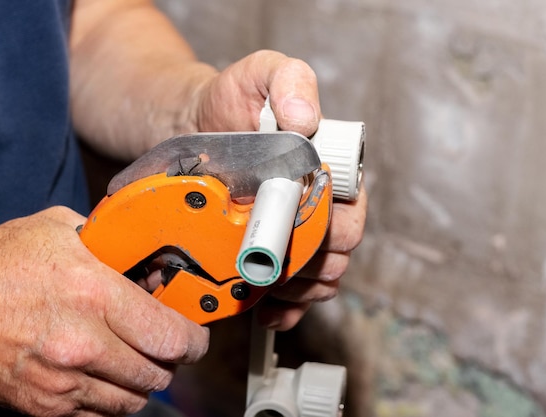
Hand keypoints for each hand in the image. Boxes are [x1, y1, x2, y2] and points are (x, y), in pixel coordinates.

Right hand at [0, 206, 208, 415]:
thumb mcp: (56, 229)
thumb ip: (110, 240)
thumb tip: (145, 258)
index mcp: (93, 293)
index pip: (171, 334)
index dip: (193, 339)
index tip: (195, 335)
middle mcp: (82, 342)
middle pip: (159, 372)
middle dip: (171, 360)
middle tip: (166, 346)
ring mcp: (63, 380)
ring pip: (133, 400)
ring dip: (142, 382)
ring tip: (135, 360)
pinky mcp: (44, 406)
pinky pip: (100, 415)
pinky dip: (111, 399)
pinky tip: (104, 376)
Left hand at [194, 50, 366, 330]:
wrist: (194, 131)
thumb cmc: (232, 104)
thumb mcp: (259, 75)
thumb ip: (289, 81)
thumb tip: (305, 118)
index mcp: (332, 171)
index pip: (351, 214)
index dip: (330, 227)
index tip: (295, 224)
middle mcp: (324, 207)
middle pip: (338, 254)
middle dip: (309, 262)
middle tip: (272, 256)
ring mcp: (302, 236)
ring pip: (320, 280)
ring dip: (295, 288)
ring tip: (264, 281)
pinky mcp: (278, 258)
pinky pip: (297, 297)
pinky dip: (285, 309)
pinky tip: (265, 307)